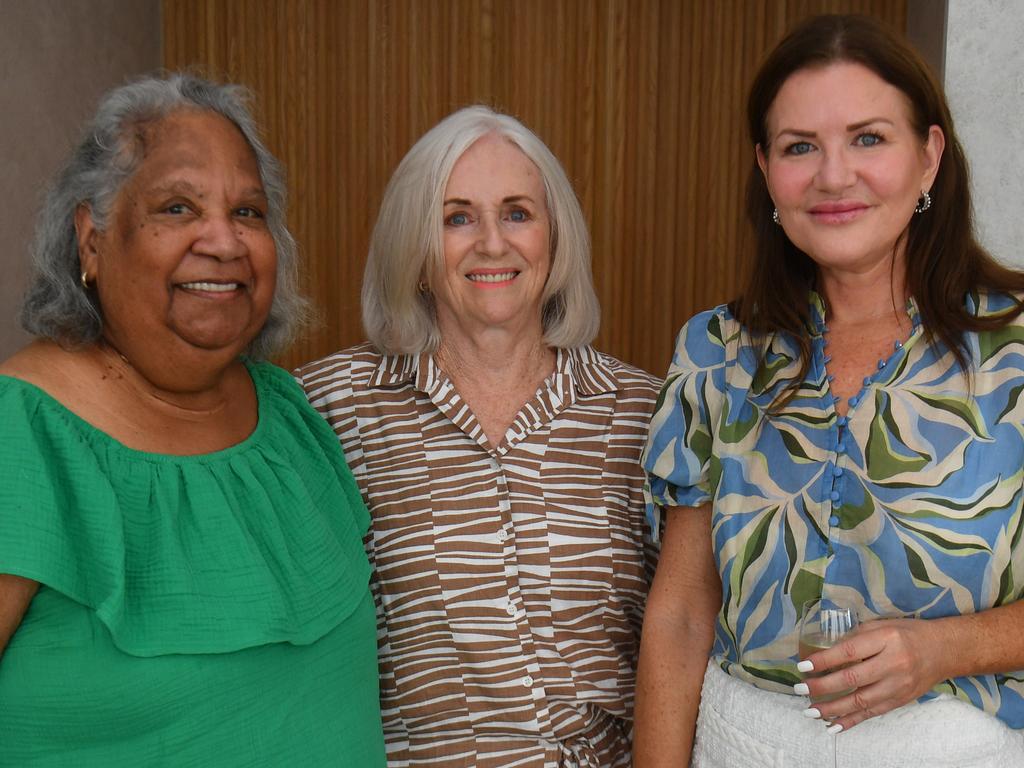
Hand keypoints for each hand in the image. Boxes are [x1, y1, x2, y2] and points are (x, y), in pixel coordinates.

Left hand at [795, 617, 949, 731]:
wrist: (943, 651)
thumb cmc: (908, 633)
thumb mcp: (882, 625)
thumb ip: (856, 637)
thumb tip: (826, 648)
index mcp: (886, 639)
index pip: (849, 651)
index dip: (824, 660)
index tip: (803, 666)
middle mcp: (893, 664)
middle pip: (852, 678)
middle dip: (823, 686)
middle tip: (801, 689)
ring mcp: (898, 686)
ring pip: (861, 701)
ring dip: (833, 708)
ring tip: (810, 711)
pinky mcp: (900, 701)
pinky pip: (872, 713)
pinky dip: (851, 721)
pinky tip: (833, 725)